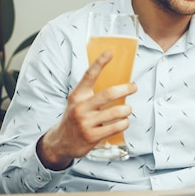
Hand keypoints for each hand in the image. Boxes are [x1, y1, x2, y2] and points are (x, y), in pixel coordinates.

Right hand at [37, 51, 136, 169]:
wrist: (61, 142)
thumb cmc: (75, 118)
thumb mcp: (77, 102)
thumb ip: (91, 93)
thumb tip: (115, 80)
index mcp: (77, 96)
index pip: (89, 75)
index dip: (99, 63)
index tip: (110, 53)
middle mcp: (80, 107)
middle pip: (108, 94)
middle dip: (125, 89)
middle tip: (133, 87)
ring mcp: (86, 123)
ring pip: (116, 112)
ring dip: (127, 109)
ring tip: (128, 109)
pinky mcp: (92, 136)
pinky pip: (116, 127)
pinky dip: (124, 123)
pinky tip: (123, 122)